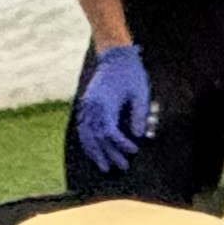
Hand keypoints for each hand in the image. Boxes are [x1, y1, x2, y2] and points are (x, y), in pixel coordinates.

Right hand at [72, 44, 155, 171]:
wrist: (115, 57)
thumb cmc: (131, 74)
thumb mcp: (140, 92)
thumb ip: (138, 114)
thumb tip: (137, 136)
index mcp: (104, 102)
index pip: (109, 131)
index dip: (121, 144)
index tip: (134, 151)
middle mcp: (91, 106)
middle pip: (97, 137)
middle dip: (109, 154)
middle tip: (122, 167)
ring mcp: (86, 106)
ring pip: (86, 136)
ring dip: (95, 153)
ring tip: (104, 167)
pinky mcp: (85, 106)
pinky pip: (83, 129)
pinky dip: (88, 143)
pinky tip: (93, 152)